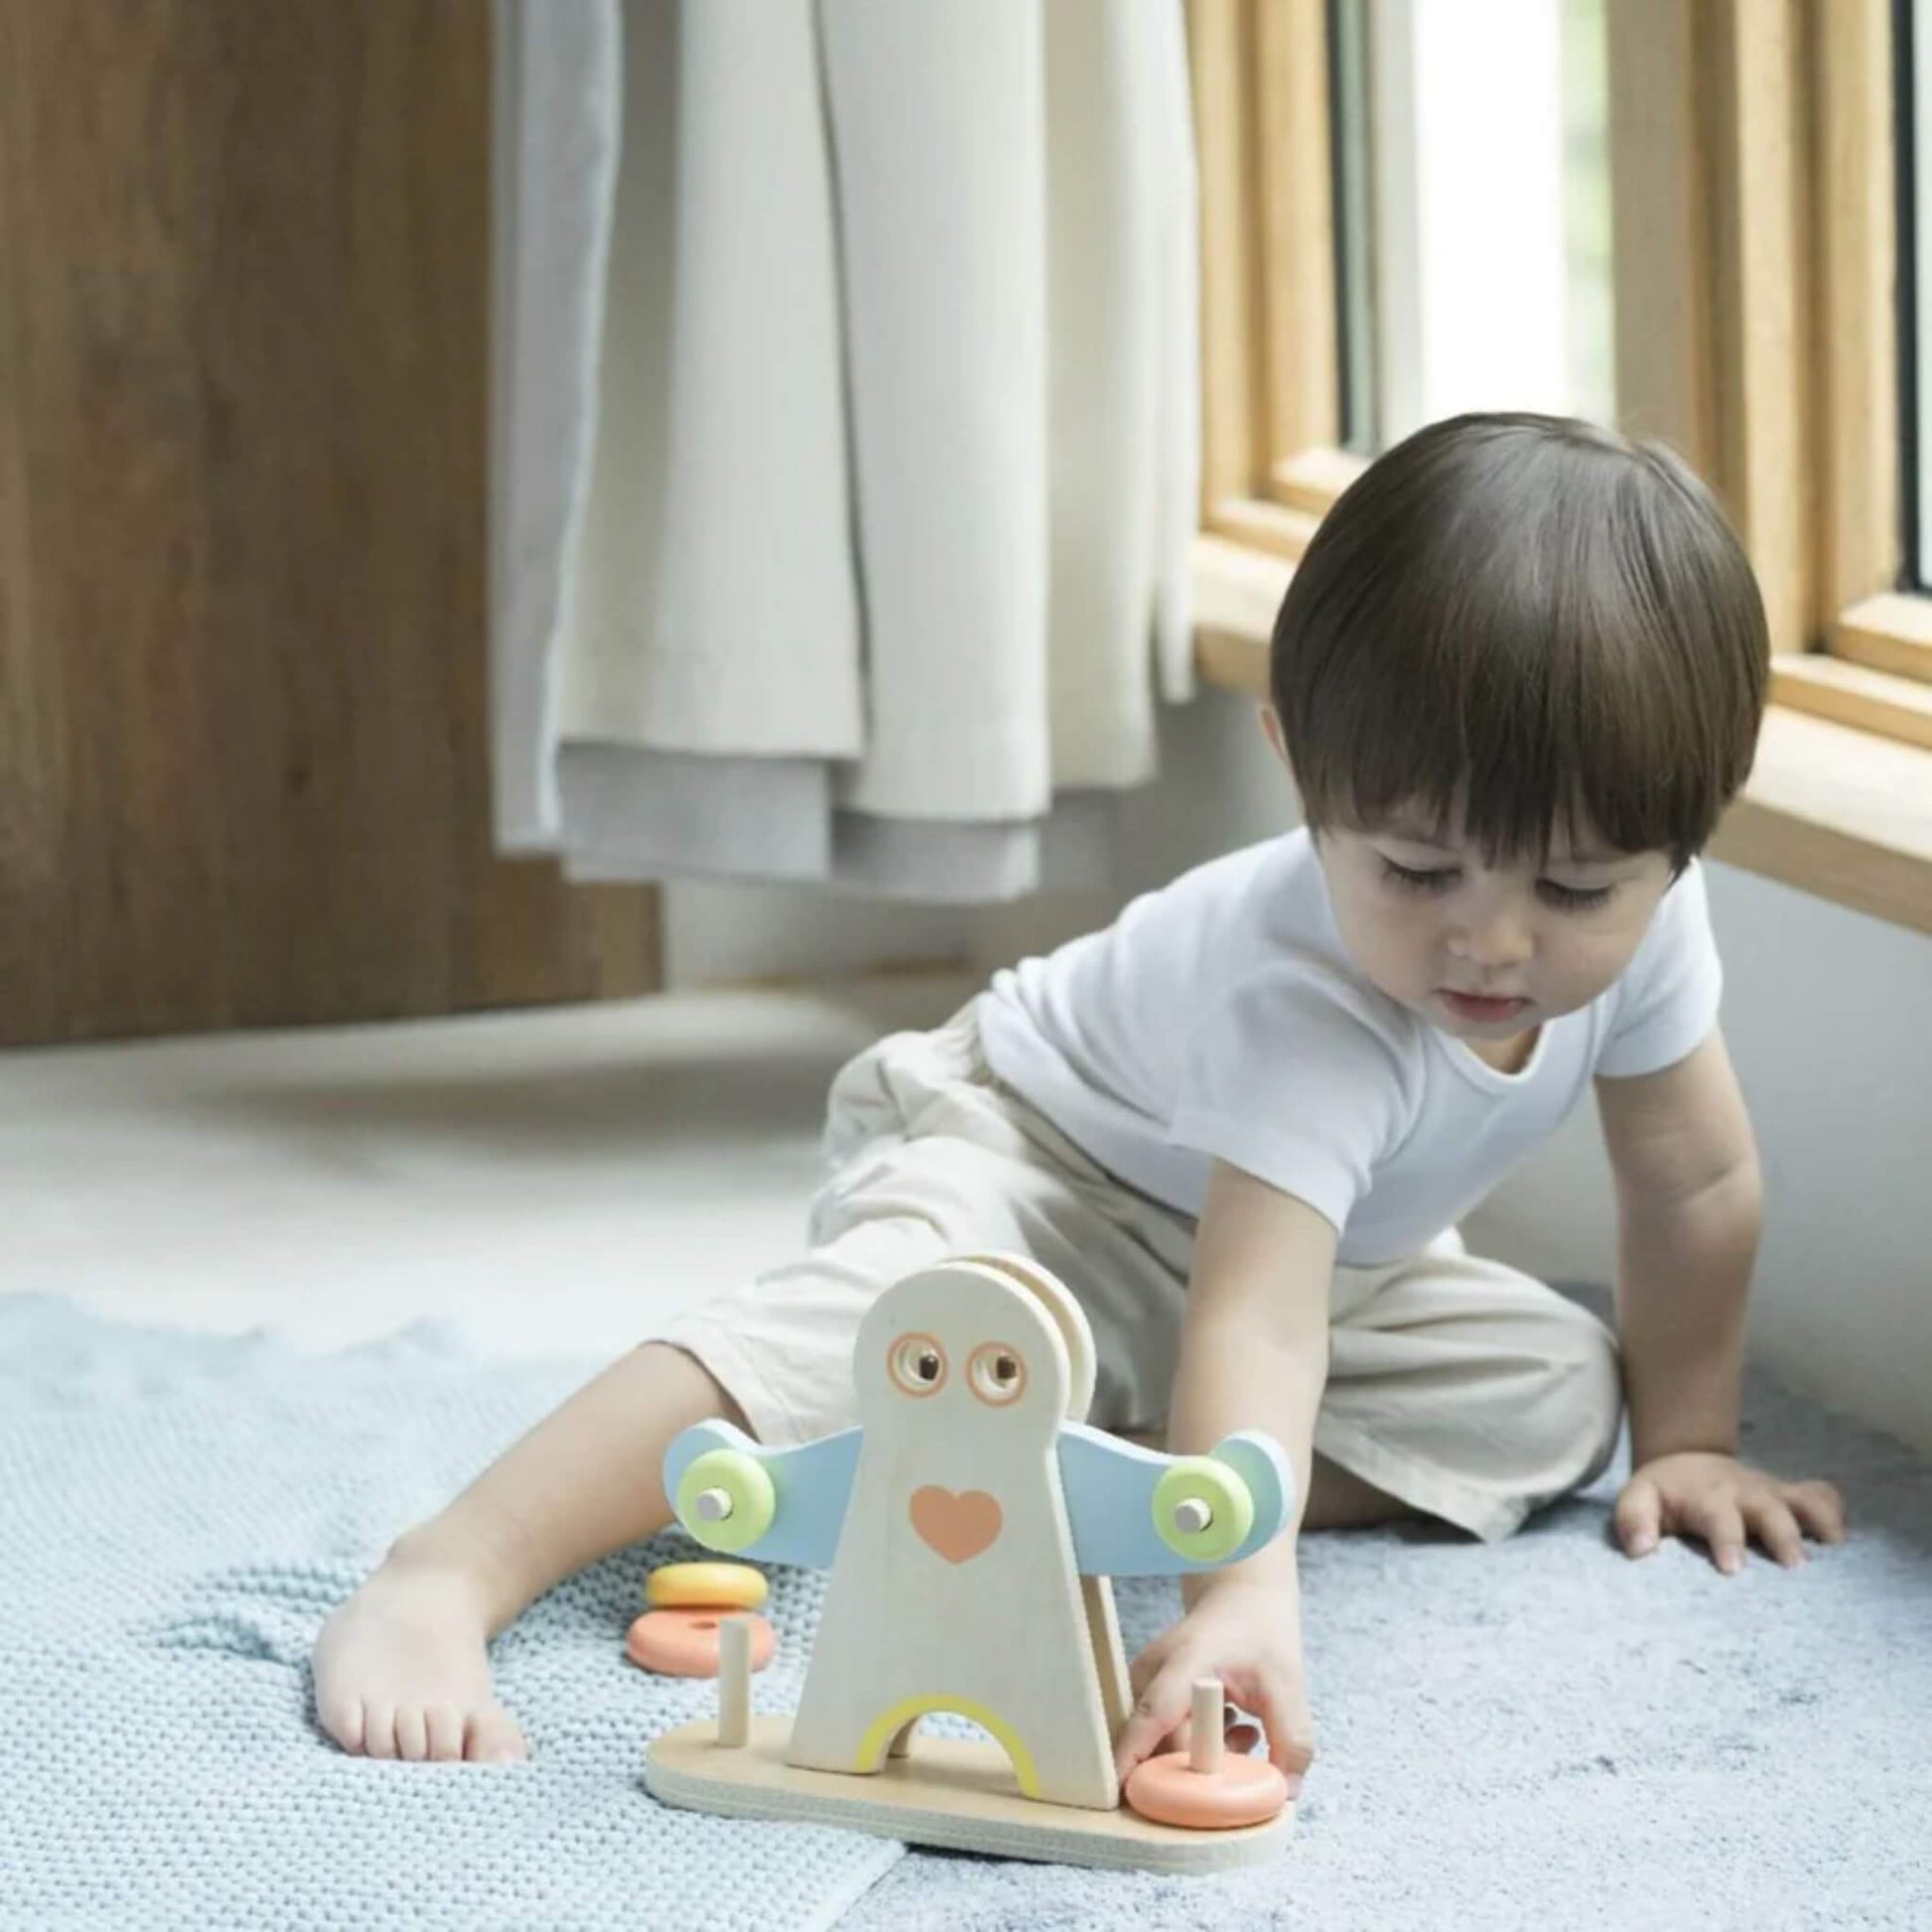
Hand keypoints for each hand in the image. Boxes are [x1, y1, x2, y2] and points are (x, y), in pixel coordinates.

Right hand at [1110, 1575, 1312, 1795]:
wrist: (1243, 1598)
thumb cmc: (1261, 1633)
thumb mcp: (1289, 1685)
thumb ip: (1292, 1742)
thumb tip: (1284, 1793)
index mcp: (1184, 1664)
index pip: (1152, 1718)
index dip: (1134, 1758)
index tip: (1124, 1796)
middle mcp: (1152, 1673)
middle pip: (1159, 1744)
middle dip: (1203, 1766)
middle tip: (1248, 1750)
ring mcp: (1146, 1683)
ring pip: (1164, 1745)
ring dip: (1207, 1754)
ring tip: (1244, 1730)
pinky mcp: (1150, 1693)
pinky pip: (1167, 1736)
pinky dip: (1201, 1743)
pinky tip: (1232, 1724)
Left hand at [1614, 1451, 1846, 1573]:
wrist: (1689, 1463)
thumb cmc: (1665, 1495)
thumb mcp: (1638, 1499)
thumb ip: (1634, 1521)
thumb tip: (1640, 1550)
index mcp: (1708, 1496)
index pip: (1719, 1517)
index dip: (1727, 1541)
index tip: (1733, 1569)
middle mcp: (1747, 1492)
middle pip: (1771, 1510)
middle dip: (1783, 1536)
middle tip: (1795, 1568)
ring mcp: (1774, 1493)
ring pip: (1806, 1501)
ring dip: (1821, 1523)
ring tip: (1835, 1553)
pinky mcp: (1793, 1497)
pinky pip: (1823, 1497)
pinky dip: (1836, 1514)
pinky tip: (1844, 1544)